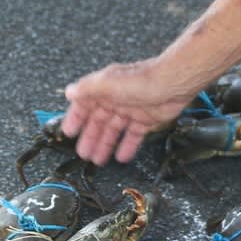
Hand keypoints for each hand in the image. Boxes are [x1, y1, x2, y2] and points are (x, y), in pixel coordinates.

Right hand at [61, 60, 193, 164]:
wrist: (172, 83)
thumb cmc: (141, 79)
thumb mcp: (108, 83)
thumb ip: (87, 88)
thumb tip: (69, 91)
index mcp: (104, 88)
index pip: (84, 105)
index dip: (76, 119)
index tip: (68, 133)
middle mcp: (116, 99)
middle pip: (99, 122)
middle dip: (90, 138)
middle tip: (83, 154)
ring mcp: (131, 109)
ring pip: (114, 131)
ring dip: (105, 145)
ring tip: (98, 160)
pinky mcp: (146, 119)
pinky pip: (133, 135)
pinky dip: (127, 146)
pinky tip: (122, 157)